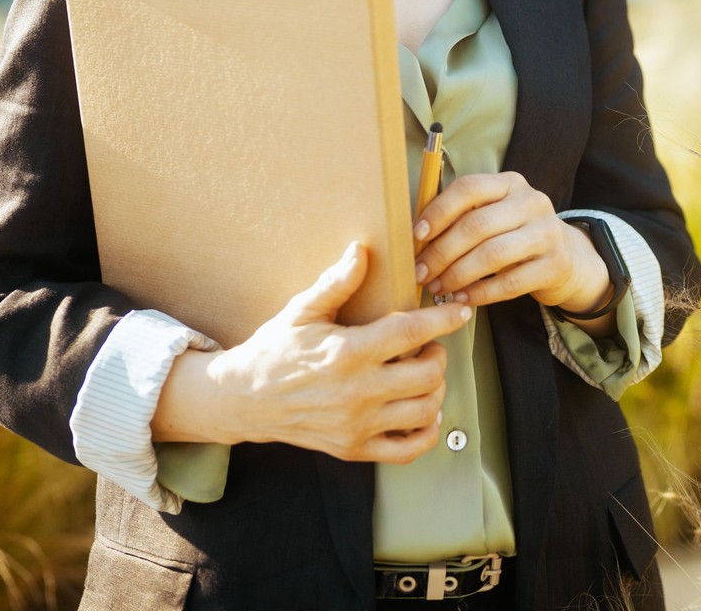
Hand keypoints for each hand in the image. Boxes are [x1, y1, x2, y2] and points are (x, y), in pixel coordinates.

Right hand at [154, 243, 470, 463]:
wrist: (241, 400)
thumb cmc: (273, 351)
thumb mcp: (301, 311)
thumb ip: (336, 283)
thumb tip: (361, 251)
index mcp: (347, 352)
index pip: (411, 333)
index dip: (442, 320)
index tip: (459, 312)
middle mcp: (357, 392)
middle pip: (427, 375)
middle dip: (438, 356)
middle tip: (429, 347)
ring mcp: (356, 425)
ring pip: (425, 411)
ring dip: (436, 390)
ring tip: (424, 376)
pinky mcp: (353, 449)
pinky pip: (408, 450)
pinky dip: (426, 432)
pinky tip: (421, 413)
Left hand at [413, 171, 610, 317]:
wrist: (567, 258)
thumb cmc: (514, 236)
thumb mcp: (495, 215)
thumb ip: (462, 217)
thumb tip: (415, 236)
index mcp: (510, 183)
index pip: (469, 188)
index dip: (438, 211)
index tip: (416, 236)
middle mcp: (532, 201)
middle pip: (477, 225)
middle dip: (441, 252)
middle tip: (420, 272)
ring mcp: (547, 232)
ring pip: (492, 254)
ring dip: (457, 274)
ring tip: (437, 287)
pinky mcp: (555, 264)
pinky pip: (509, 282)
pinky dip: (480, 293)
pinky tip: (462, 299)